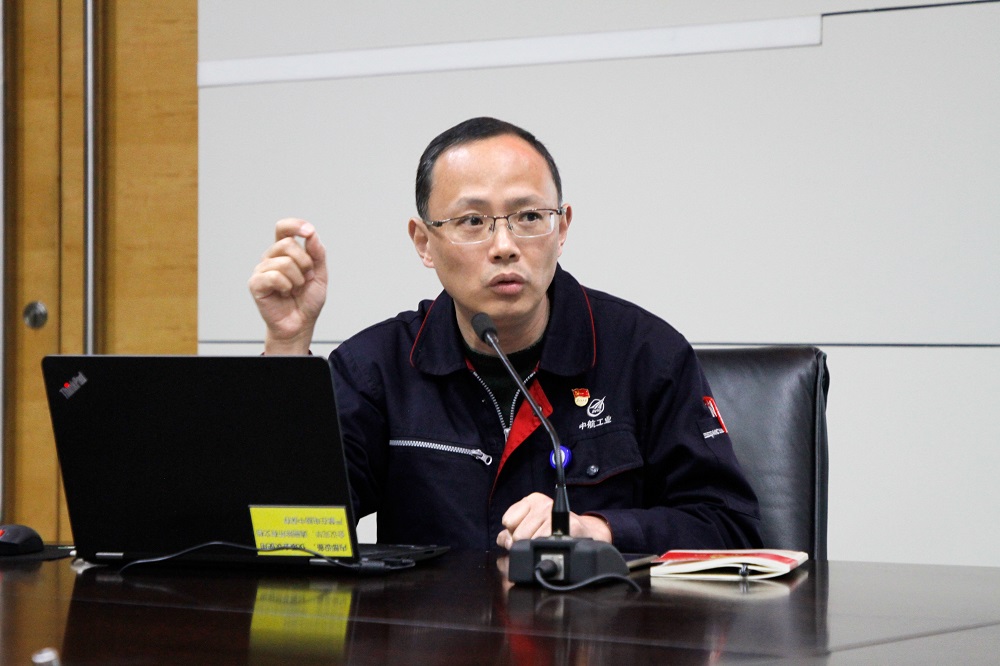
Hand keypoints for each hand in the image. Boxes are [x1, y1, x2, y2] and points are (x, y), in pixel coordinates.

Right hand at [248, 218, 327, 354]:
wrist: (300, 324)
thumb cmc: (307, 301)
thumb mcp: (319, 275)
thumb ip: (317, 254)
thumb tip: (311, 235)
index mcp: (285, 252)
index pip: (283, 229)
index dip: (295, 225)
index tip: (308, 231)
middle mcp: (271, 258)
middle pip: (287, 243)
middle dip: (305, 262)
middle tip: (306, 278)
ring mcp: (261, 270)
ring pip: (284, 262)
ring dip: (297, 279)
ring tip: (295, 289)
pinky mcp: (256, 284)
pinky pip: (274, 276)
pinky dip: (286, 286)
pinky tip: (284, 294)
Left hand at [496, 492, 612, 549]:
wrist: (585, 534)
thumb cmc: (554, 531)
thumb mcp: (530, 527)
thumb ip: (510, 533)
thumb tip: (503, 540)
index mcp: (531, 501)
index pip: (507, 520)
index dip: (513, 533)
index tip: (525, 535)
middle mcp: (543, 503)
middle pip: (517, 534)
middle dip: (524, 543)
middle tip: (539, 541)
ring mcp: (555, 513)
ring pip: (529, 540)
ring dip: (537, 548)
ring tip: (547, 543)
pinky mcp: (568, 523)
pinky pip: (545, 542)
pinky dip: (548, 549)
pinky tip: (554, 545)